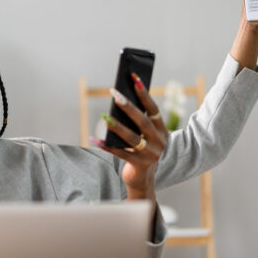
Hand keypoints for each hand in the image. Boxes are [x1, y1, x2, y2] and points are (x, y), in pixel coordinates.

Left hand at [91, 75, 168, 202]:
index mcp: (162, 130)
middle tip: (115, 94)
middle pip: (142, 121)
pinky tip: (95, 139)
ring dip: (117, 126)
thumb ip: (137, 121)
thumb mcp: (145, 135)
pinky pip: (120, 153)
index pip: (153, 108)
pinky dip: (107, 146)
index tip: (135, 79)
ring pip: (131, 138)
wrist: (145, 178)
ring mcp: (150, 154)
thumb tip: (120, 101)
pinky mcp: (138, 164)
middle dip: (128, 106)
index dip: (144, 94)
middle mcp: (159, 141)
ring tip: (104, 117)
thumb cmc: (142, 149)